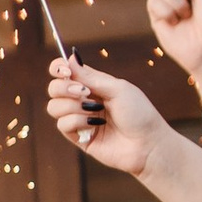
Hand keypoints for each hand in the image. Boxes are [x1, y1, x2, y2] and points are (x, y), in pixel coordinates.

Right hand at [44, 55, 173, 182]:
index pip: (65, 72)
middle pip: (54, 88)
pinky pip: (62, 125)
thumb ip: (90, 76)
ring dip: (73, 106)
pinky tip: (95, 125)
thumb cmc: (139, 113)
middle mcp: (83, 100)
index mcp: (92, 84)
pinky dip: (78, 122)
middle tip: (84, 93)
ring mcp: (79, 119)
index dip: (58, 68)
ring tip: (95, 111)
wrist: (147, 143)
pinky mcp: (78, 137)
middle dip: (64, 88)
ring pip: (54, 107)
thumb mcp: (117, 88)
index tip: (64, 71)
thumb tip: (69, 58)